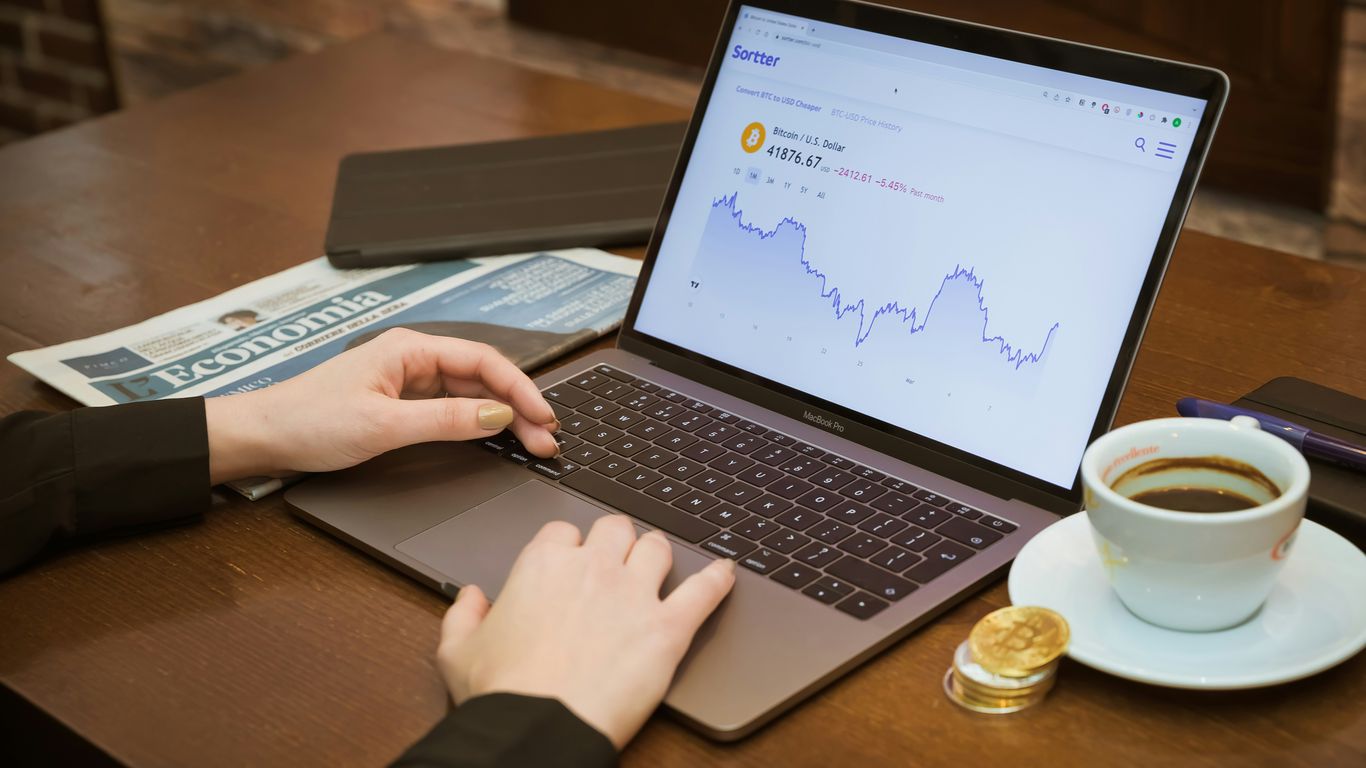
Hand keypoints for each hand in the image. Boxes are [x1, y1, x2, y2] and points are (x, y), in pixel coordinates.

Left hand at [204, 328, 557, 483]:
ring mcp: (408, 381)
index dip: (521, 389)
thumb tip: (497, 416)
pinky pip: (451, 409)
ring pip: (471, 394)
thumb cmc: (309, 421)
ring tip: (531, 443)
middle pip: (483, 378)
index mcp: (410, 349)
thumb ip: (445, 420)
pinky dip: (477, 424)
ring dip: (502, 418)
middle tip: (547, 441)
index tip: (544, 417)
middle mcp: (413, 359)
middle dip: (519, 408)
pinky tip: (495, 439)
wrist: (261, 437)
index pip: (484, 362)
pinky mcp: (401, 404)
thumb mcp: (383, 425)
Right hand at [436, 515, 736, 748]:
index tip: (570, 563)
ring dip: (657, 553)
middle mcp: (593, 569)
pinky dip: (719, 579)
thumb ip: (463, 615)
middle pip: (615, 528)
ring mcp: (635, 595)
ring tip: (659, 564)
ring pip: (658, 547)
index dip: (568, 548)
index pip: (563, 532)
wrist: (537, 728)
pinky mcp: (668, 629)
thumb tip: (469, 597)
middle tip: (616, 560)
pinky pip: (704, 591)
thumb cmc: (500, 693)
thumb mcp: (457, 651)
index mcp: (543, 565)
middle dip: (616, 541)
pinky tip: (727, 572)